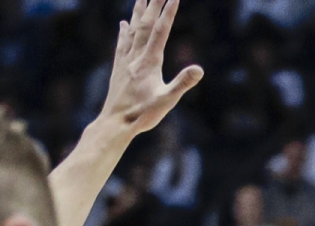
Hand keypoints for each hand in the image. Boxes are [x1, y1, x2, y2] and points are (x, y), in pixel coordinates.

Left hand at [98, 0, 202, 137]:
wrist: (115, 124)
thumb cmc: (142, 115)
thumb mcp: (167, 101)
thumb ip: (182, 83)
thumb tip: (199, 69)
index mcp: (149, 62)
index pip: (161, 31)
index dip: (168, 12)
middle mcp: (135, 57)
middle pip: (146, 25)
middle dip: (153, 4)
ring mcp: (126, 62)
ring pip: (132, 30)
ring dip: (138, 12)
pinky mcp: (119, 69)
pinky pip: (122, 43)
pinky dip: (124, 31)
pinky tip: (124, 23)